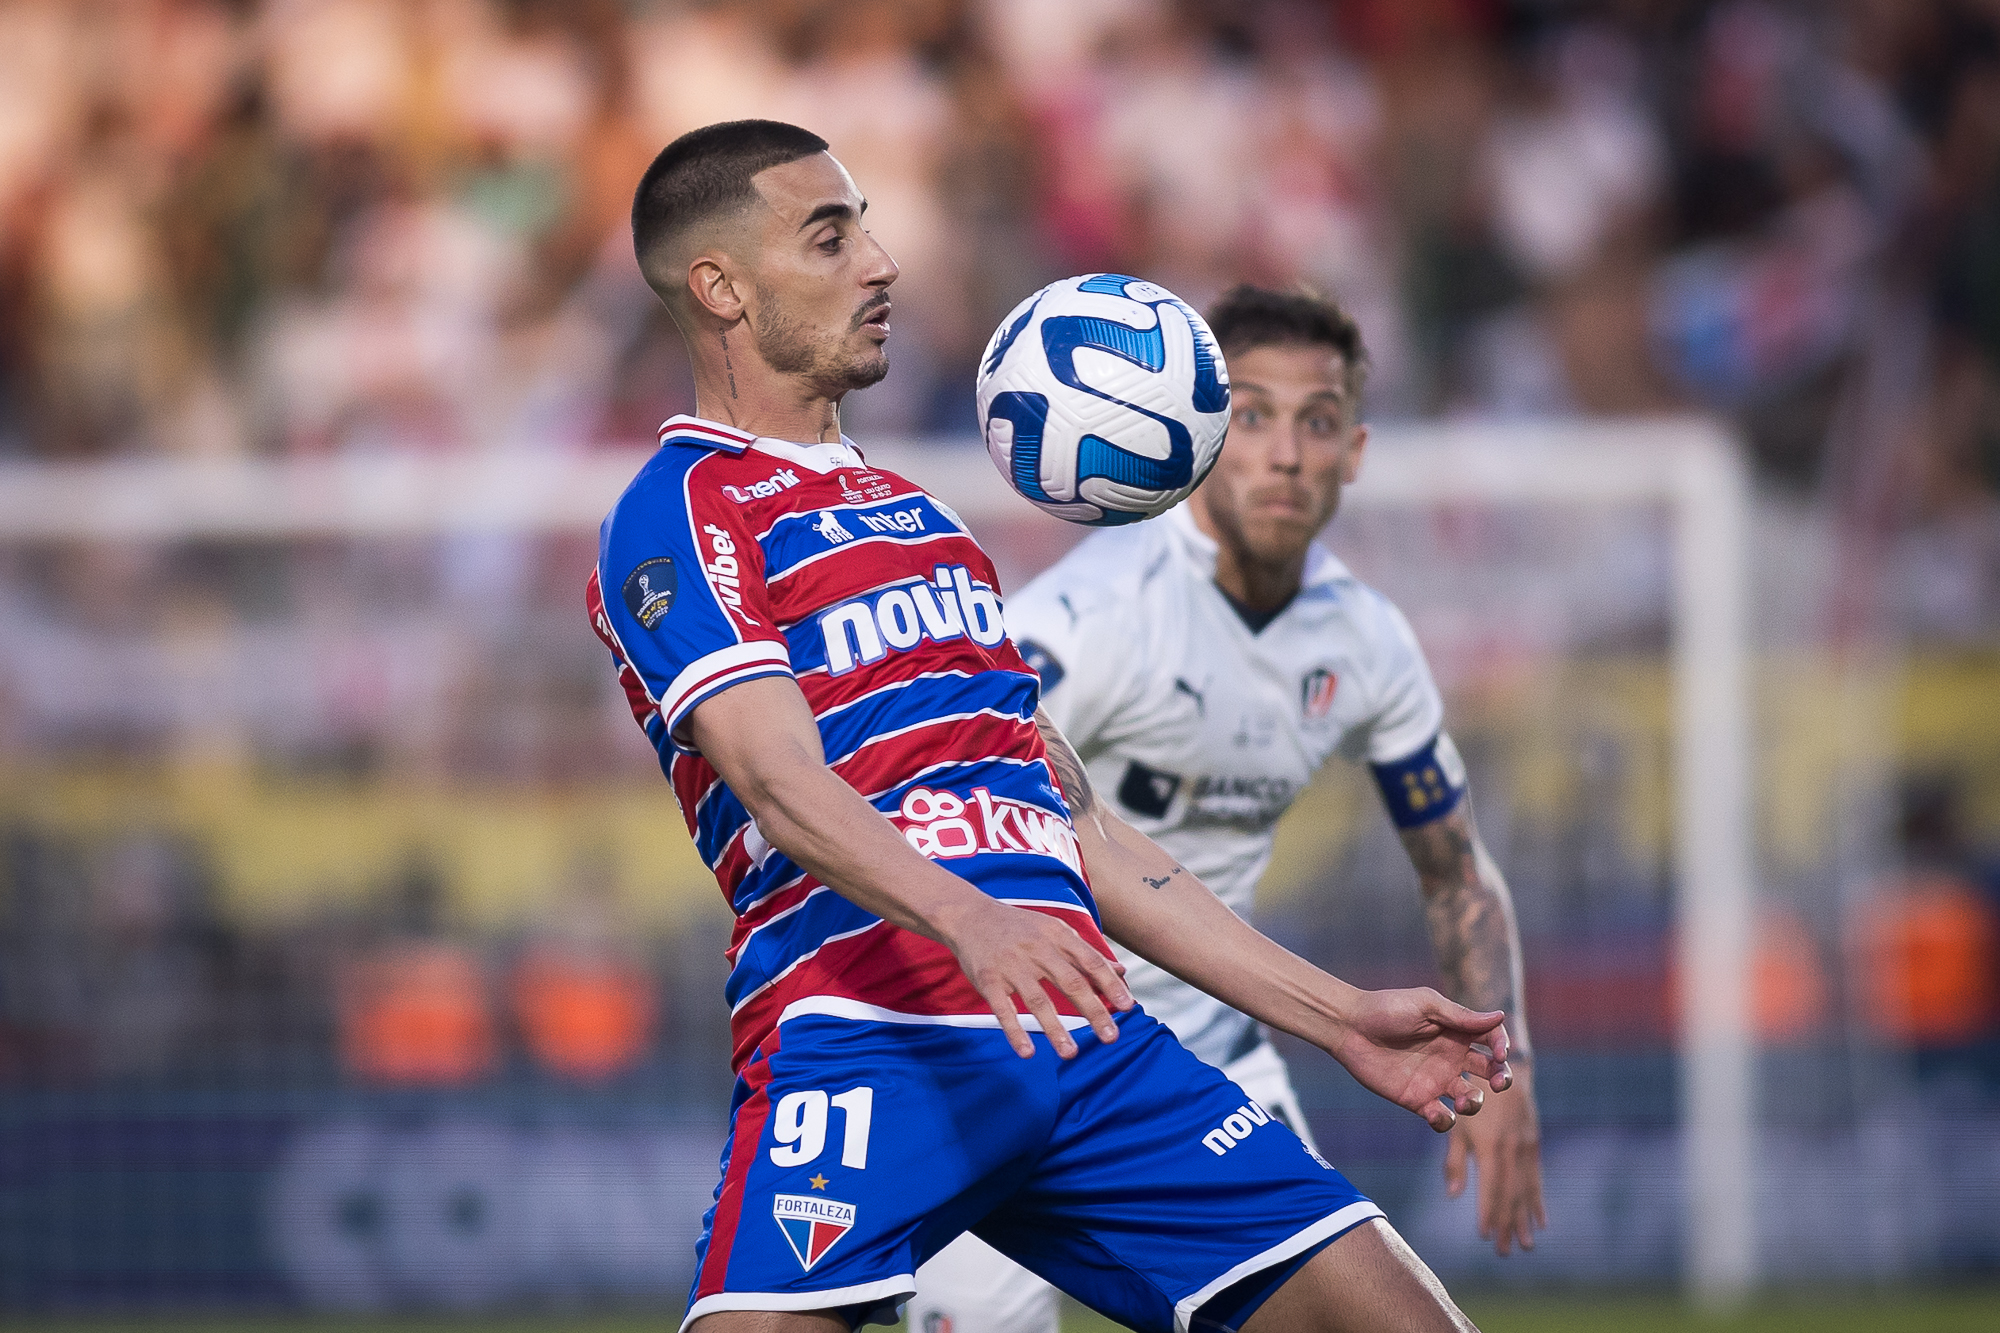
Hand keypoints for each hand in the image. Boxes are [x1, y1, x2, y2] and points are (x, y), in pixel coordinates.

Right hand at [940, 895, 1132, 1058]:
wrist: (969, 915)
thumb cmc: (1019, 927)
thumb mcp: (1054, 931)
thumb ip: (1086, 953)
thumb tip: (1121, 972)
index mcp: (1057, 936)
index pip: (1090, 961)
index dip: (1110, 985)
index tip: (1128, 1007)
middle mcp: (1036, 949)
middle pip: (1070, 982)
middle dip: (1093, 1011)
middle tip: (1111, 1037)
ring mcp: (1011, 965)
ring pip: (1038, 1000)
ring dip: (1056, 1029)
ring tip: (1071, 1053)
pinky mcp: (988, 980)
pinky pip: (1003, 1009)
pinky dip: (1015, 1031)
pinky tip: (1027, 1052)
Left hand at [1324, 987, 1510, 1131]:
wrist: (1349, 1027)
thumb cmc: (1386, 1008)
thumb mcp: (1425, 1006)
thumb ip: (1460, 1016)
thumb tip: (1500, 1015)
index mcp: (1456, 1031)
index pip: (1492, 1040)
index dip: (1503, 1047)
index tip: (1500, 1053)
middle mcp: (1451, 1056)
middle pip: (1490, 1071)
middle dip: (1501, 1078)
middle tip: (1498, 1082)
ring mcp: (1436, 1079)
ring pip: (1470, 1098)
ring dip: (1475, 1103)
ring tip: (1464, 1099)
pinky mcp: (1417, 1099)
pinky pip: (1441, 1117)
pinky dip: (1444, 1120)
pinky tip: (1435, 1111)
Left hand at [1446, 1057, 1543, 1253]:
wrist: (1505, 1066)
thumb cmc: (1470, 1094)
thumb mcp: (1456, 1124)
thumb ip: (1454, 1160)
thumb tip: (1452, 1195)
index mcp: (1490, 1145)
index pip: (1490, 1187)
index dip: (1488, 1212)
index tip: (1484, 1235)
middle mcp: (1511, 1149)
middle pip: (1510, 1194)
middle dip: (1506, 1224)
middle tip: (1503, 1251)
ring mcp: (1525, 1147)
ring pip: (1525, 1190)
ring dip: (1523, 1219)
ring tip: (1523, 1246)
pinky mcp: (1533, 1143)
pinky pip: (1536, 1177)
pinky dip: (1537, 1200)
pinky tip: (1540, 1222)